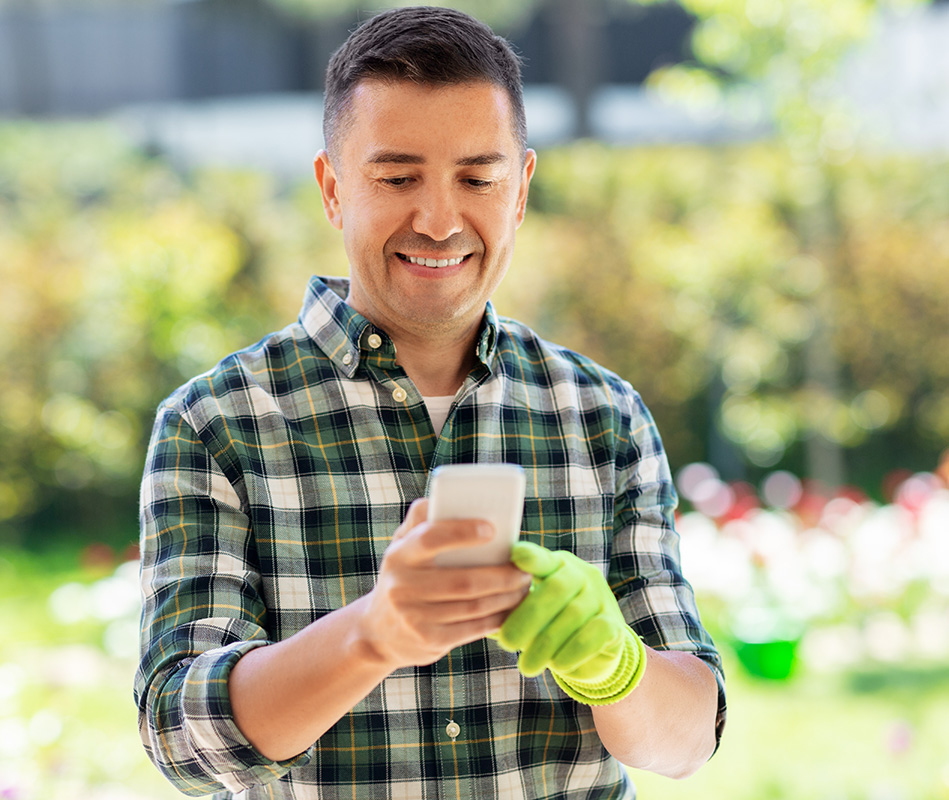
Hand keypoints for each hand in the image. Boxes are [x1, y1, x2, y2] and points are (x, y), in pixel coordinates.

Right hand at [358, 499, 531, 669]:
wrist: (379, 632)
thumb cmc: (403, 577)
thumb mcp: (402, 548)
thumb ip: (419, 522)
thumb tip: (437, 499)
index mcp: (399, 555)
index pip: (430, 538)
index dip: (462, 533)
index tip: (492, 529)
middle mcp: (402, 587)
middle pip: (464, 580)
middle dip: (502, 575)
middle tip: (524, 569)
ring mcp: (415, 617)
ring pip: (473, 606)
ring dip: (506, 596)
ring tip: (523, 586)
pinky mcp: (429, 641)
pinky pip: (473, 628)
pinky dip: (497, 617)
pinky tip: (510, 608)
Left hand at [497, 541, 646, 704]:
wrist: (594, 652)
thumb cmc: (549, 625)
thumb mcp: (529, 611)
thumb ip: (508, 605)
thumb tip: (472, 608)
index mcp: (556, 566)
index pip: (542, 558)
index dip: (531, 556)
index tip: (516, 556)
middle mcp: (581, 575)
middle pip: (556, 589)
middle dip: (528, 618)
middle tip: (507, 644)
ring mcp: (601, 598)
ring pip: (573, 615)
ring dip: (546, 644)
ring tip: (526, 666)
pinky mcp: (614, 625)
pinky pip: (594, 635)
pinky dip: (573, 652)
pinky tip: (557, 666)